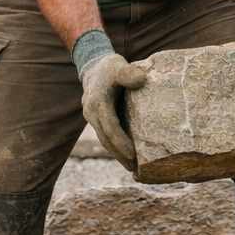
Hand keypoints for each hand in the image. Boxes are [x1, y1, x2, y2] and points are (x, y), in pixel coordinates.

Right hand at [79, 53, 147, 167]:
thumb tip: (142, 79)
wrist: (93, 66)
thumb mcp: (119, 65)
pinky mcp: (97, 120)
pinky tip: (127, 155)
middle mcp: (92, 112)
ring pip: (104, 140)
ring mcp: (92, 118)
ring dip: (117, 154)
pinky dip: (115, 146)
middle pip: (106, 139)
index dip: (120, 141)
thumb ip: (128, 72)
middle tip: (135, 169)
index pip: (110, 126)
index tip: (132, 154)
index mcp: (98, 102)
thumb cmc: (109, 67)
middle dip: (119, 155)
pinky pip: (105, 136)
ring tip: (132, 167)